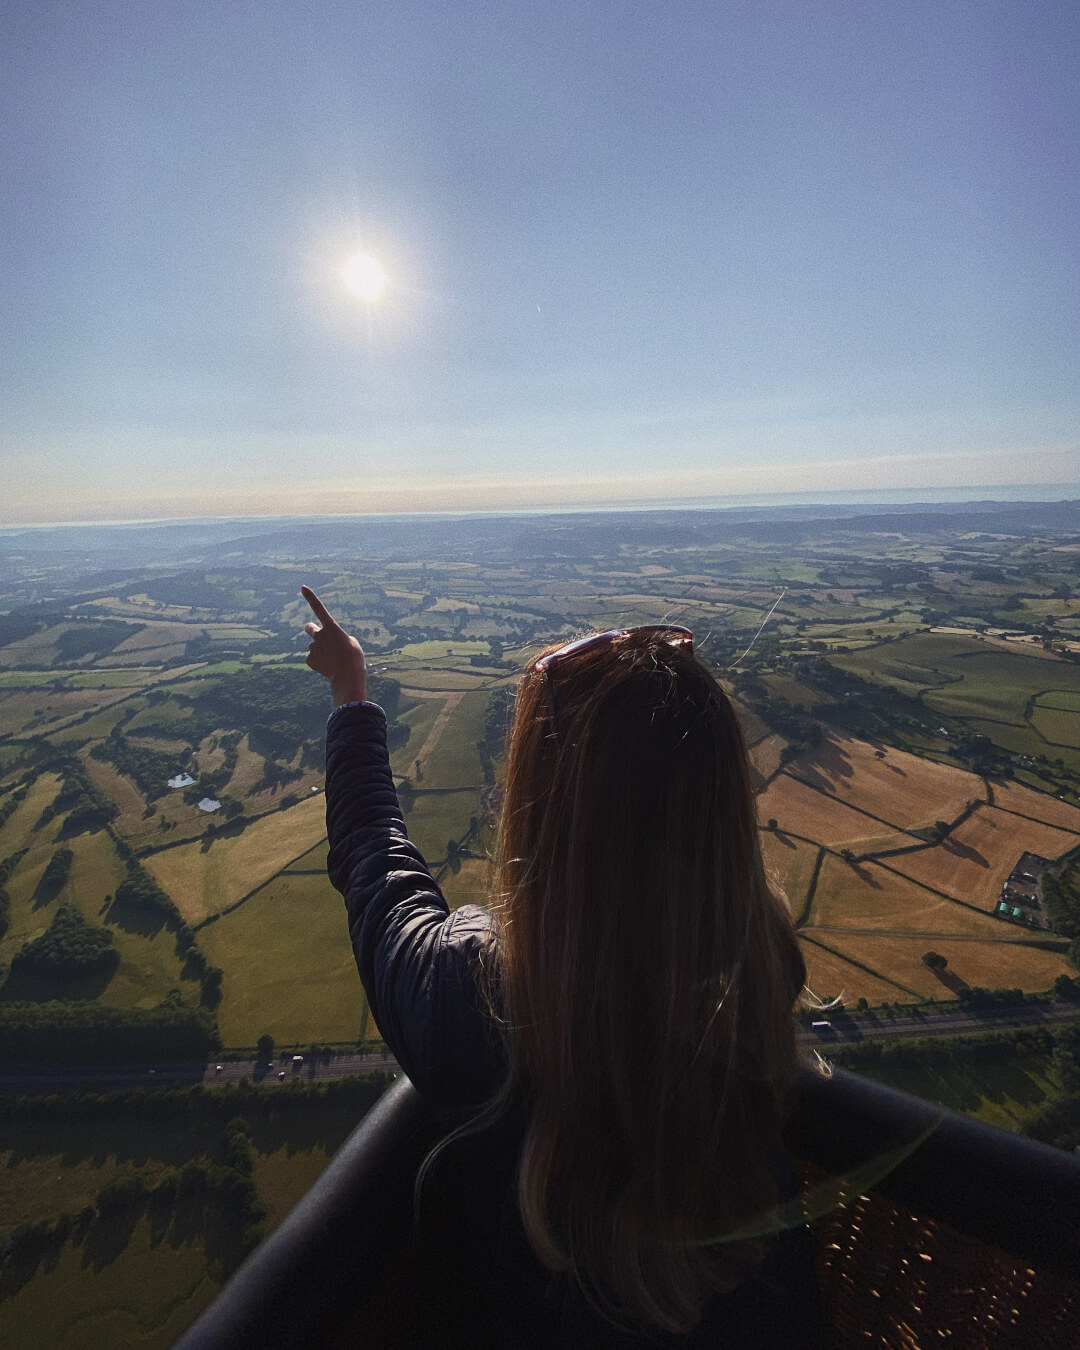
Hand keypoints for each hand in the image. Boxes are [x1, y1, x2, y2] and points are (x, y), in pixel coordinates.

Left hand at [301, 586, 366, 706]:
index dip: (310, 597)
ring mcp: (312, 647)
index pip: (319, 608)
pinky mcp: (309, 660)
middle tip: (318, 636)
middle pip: (309, 627)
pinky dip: (319, 663)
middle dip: (311, 629)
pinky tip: (328, 668)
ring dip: (321, 651)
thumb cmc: (354, 658)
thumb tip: (329, 644)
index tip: (302, 587)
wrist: (347, 676)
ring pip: (315, 647)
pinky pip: (313, 659)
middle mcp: (319, 635)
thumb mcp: (351, 643)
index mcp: (332, 627)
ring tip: (333, 660)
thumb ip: (338, 638)